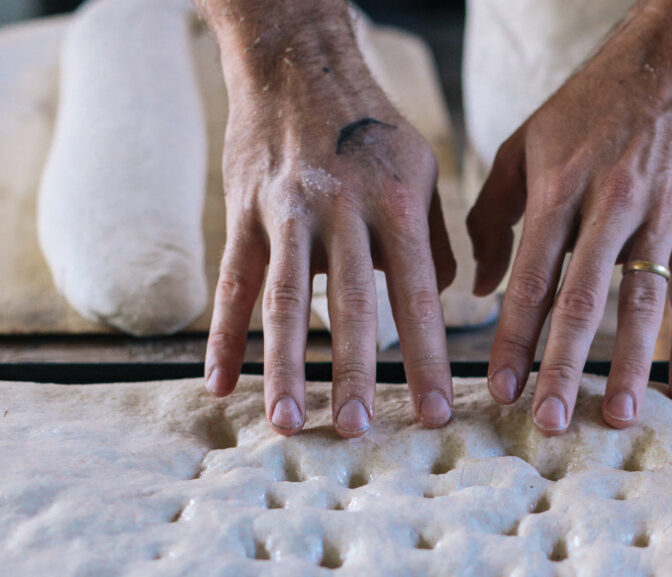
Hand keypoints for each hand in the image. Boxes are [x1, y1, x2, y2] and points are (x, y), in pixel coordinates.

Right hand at [199, 1, 455, 436]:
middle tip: (358, 432)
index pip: (418, 294)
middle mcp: (341, 210)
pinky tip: (219, 383)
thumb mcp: (421, 170)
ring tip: (287, 422)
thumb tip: (442, 297)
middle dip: (355, 373)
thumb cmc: (372, 126)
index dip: (427, 357)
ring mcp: (287, 212)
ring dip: (285, 366)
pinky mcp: (244, 213)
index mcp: (395, 204)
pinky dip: (224, 334)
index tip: (434, 412)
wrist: (298, 65)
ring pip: (285, 299)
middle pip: (350, 304)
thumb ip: (432, 237)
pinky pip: (233, 282)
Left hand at [467, 0, 671, 432]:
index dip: (514, 338)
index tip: (500, 389)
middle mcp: (611, 203)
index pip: (532, 277)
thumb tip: (478, 287)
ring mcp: (663, 212)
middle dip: (564, 365)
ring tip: (620, 416)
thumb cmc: (587, 107)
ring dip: (633, 363)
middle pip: (585, 298)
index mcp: (559, 187)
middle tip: (551, 421)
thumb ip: (492, 215)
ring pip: (646, 298)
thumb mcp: (523, 145)